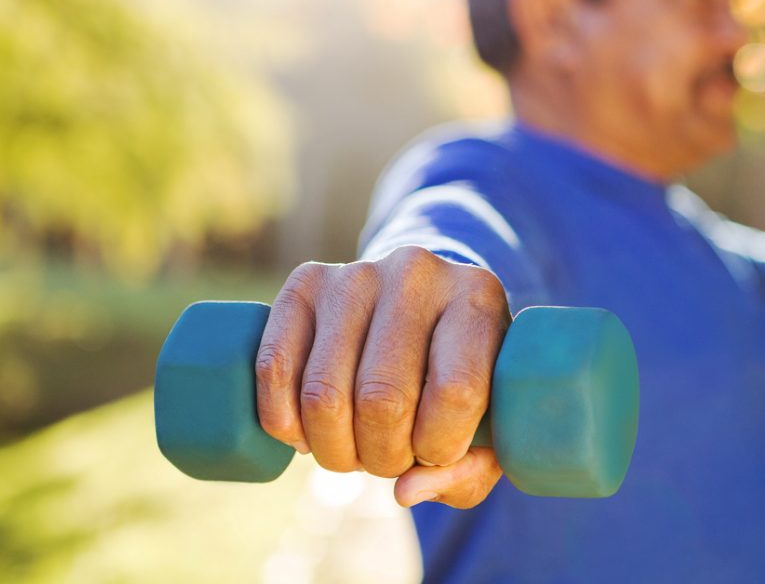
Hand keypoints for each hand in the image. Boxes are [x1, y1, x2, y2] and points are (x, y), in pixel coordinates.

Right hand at [254, 245, 509, 507]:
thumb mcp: (489, 420)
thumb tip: (404, 490)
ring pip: (323, 394)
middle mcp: (417, 274)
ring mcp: (356, 274)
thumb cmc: (461, 373)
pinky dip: (284, 422)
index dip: (440, 446)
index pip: (456, 391)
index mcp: (478, 300)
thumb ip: (469, 468)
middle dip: (382, 457)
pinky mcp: (305, 283)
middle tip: (389, 459)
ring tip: (353, 448)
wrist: (421, 301)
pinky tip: (306, 433)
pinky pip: (274, 367)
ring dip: (334, 449)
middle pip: (381, 400)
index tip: (435, 453)